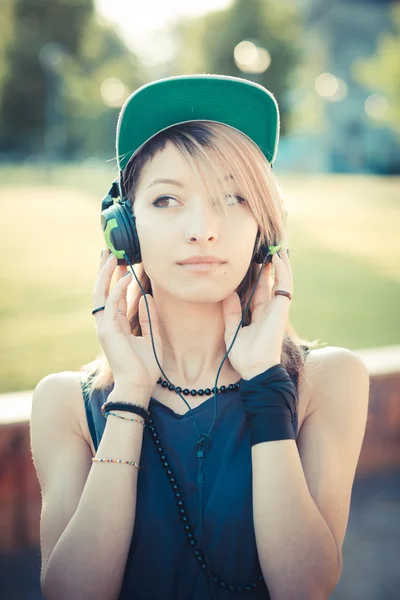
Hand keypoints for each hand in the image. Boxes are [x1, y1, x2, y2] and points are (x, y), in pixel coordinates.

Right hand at [92, 249, 162, 394]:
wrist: (139, 385)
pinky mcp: (107, 331)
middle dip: (105, 271)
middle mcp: (107, 324)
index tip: (122, 262)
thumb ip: (148, 317)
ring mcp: (105, 327)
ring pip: (101, 293)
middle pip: (102, 291)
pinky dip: (118, 290)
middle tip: (109, 251)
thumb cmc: (146, 366)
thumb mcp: (152, 336)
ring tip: (111, 256)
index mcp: (116, 325)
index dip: (117, 278)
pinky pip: (110, 304)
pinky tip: (126, 278)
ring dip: (106, 274)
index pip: (114, 296)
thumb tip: (146, 296)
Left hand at [222, 250, 292, 379]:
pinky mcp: (282, 307)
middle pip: (271, 283)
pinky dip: (283, 270)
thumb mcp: (232, 329)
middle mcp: (270, 309)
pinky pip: (285, 284)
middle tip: (264, 250)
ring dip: (280, 264)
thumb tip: (226, 294)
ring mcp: (278, 308)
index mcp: (260, 315)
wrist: (255, 368)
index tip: (252, 263)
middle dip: (269, 267)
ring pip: (282, 280)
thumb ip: (231, 312)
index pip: (260, 291)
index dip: (258, 277)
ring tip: (275, 247)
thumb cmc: (244, 355)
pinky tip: (277, 257)